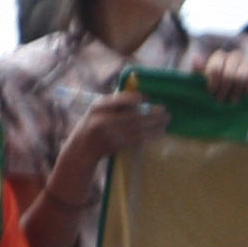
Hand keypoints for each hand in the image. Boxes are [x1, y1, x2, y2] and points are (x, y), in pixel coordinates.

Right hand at [51, 90, 166, 192]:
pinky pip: (137, 139)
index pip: (121, 99)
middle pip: (134, 115)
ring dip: (155, 125)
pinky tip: (159, 132)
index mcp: (98, 106)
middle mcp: (102, 119)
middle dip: (152, 114)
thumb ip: (115, 103)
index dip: (137, 98)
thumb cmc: (92, 125)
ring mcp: (109, 133)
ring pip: (138, 129)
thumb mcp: (97, 110)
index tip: (148, 98)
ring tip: (166, 121)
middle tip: (166, 111)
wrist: (81, 149)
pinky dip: (150, 136)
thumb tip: (141, 97)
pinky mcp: (116, 145)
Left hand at [195, 42, 247, 100]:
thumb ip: (198, 70)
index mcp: (219, 56)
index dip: (213, 83)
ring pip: (241, 77)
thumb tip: (196, 59)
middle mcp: (234, 56)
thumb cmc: (215, 83)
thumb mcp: (203, 77)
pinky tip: (244, 94)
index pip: (216, 68)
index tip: (211, 92)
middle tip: (221, 100)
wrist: (235, 85)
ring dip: (235, 92)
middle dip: (224, 90)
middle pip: (228, 75)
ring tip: (232, 100)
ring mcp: (247, 61)